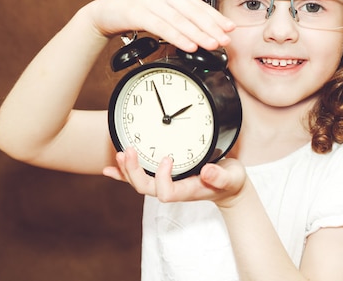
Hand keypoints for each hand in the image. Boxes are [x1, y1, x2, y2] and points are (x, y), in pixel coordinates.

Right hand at [85, 0, 234, 52]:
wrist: (106, 12)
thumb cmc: (136, 14)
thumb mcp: (162, 13)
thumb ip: (180, 18)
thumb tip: (204, 33)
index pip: (199, 5)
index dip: (216, 17)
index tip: (231, 28)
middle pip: (193, 12)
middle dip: (212, 27)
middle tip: (225, 40)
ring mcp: (151, 1)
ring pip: (180, 20)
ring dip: (198, 34)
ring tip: (212, 45)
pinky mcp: (138, 12)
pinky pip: (162, 27)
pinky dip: (178, 37)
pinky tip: (189, 46)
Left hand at [103, 147, 246, 206]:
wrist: (228, 186)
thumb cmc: (230, 181)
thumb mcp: (232, 177)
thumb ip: (221, 176)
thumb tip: (208, 172)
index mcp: (187, 191)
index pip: (166, 192)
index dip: (161, 177)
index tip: (168, 158)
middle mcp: (174, 189)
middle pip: (145, 187)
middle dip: (133, 171)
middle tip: (128, 151)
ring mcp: (167, 184)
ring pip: (140, 183)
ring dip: (127, 170)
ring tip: (119, 154)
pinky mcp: (164, 177)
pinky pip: (141, 177)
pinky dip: (123, 174)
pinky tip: (110, 169)